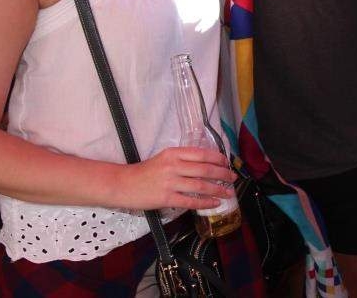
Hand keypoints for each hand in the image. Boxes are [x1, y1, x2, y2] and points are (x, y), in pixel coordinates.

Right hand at [115, 146, 235, 210]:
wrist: (124, 184)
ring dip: (218, 189)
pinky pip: (191, 201)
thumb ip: (183, 159)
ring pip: (201, 186)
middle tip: (233, 178)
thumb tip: (206, 164)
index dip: (218, 159)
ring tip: (228, 193)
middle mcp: (173, 165)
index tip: (227, 163)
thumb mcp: (164, 158)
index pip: (202, 154)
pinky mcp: (166, 198)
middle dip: (223, 174)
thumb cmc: (145, 171)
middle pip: (205, 169)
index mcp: (174, 153)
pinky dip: (205, 202)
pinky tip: (214, 203)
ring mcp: (170, 182)